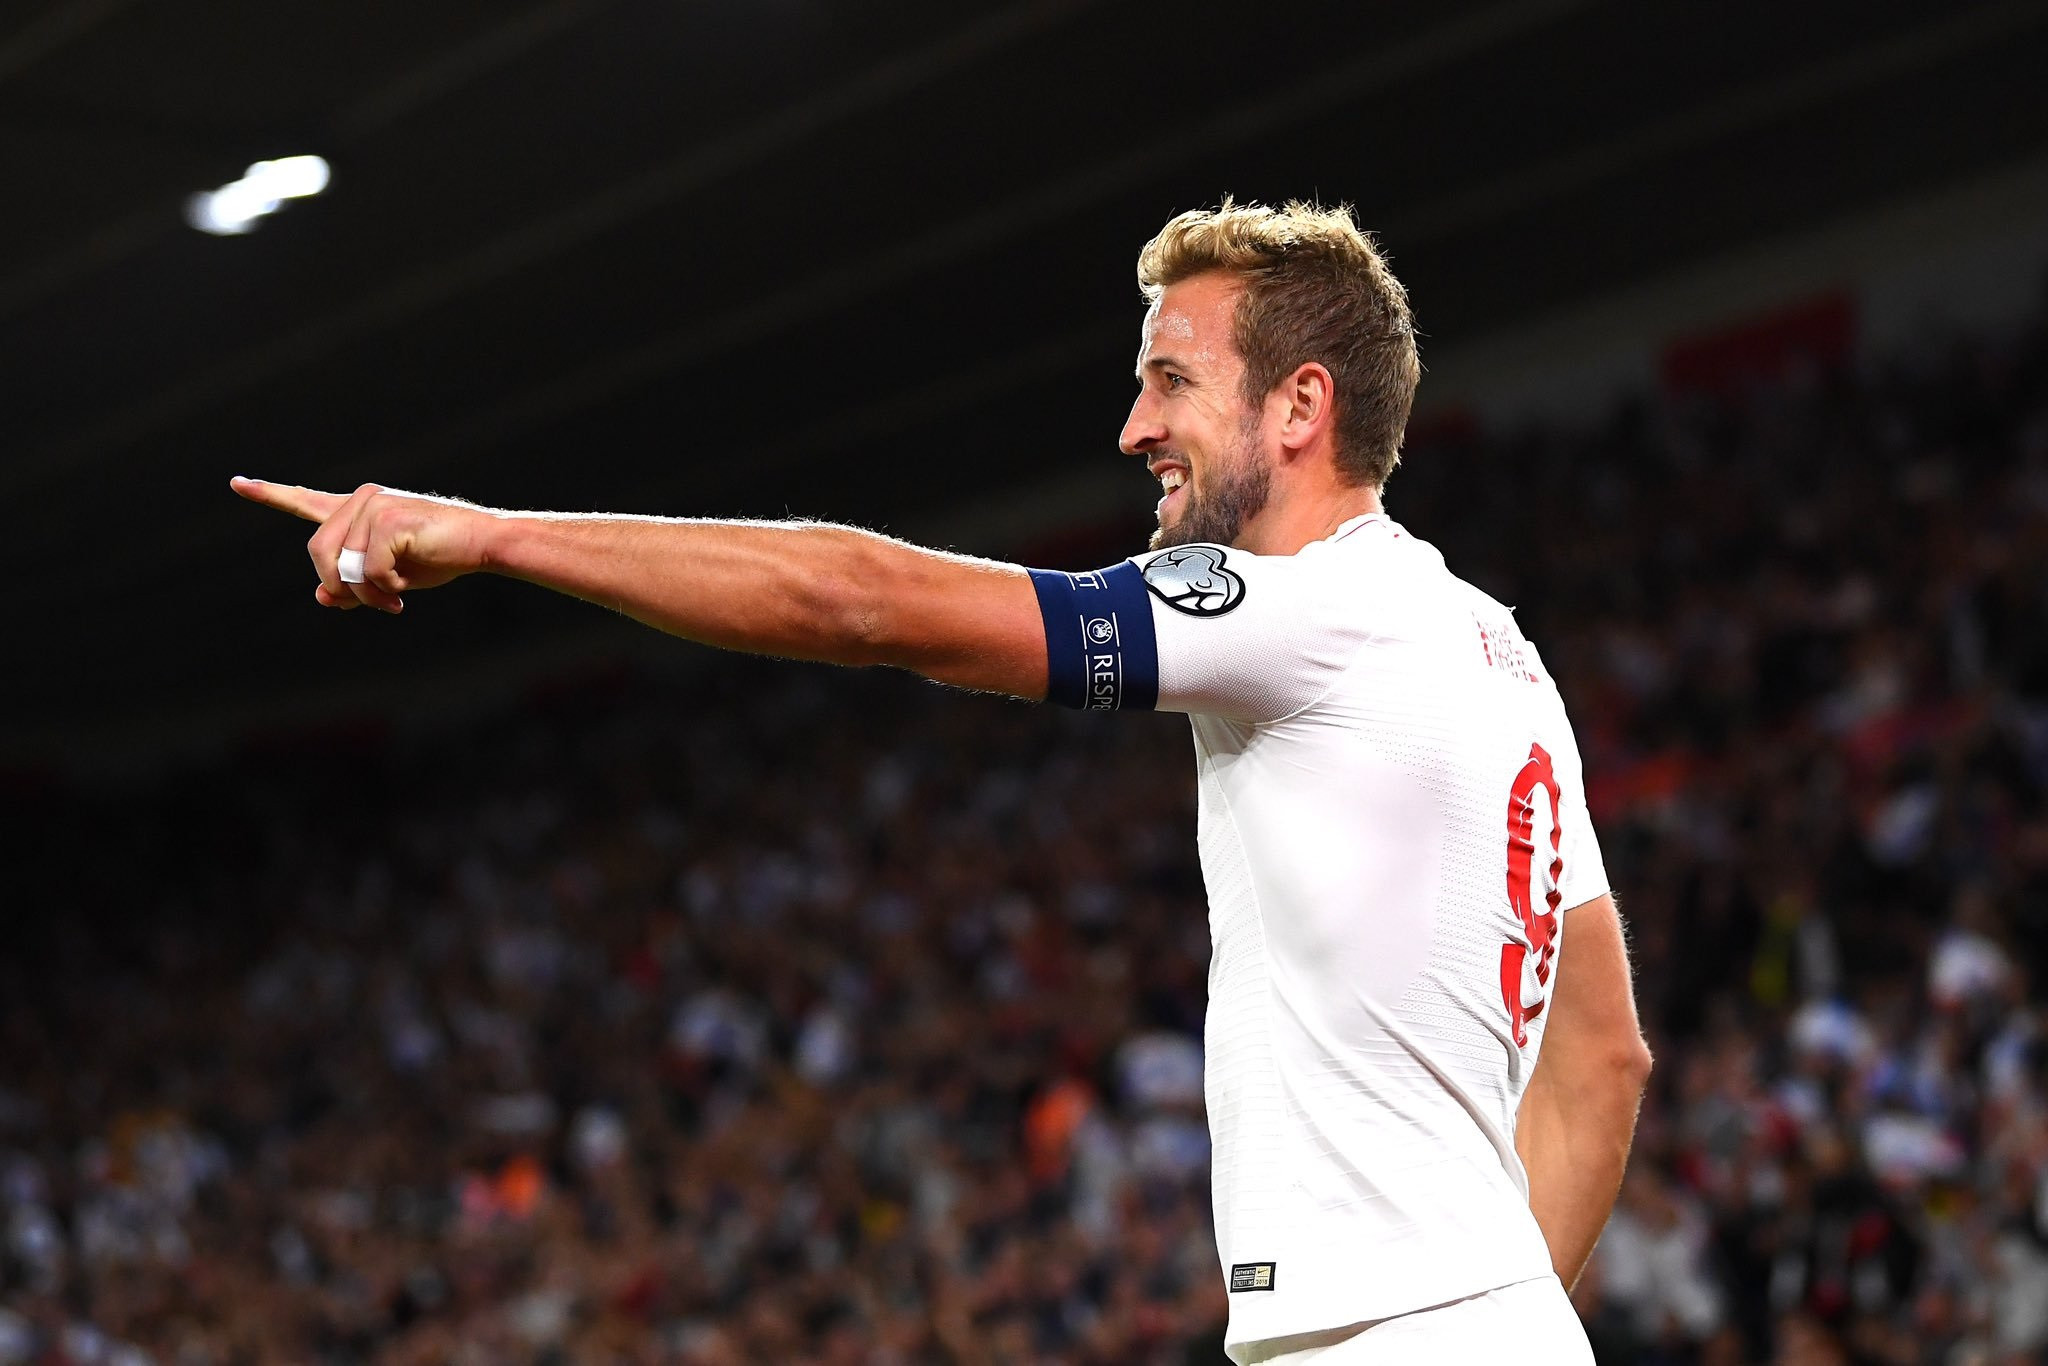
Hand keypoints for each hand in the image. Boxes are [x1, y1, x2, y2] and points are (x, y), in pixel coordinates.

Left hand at [231, 477, 495, 612]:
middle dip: (339, 586)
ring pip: (342, 565)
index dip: (270, 495)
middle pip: (318, 551)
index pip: (306, 500)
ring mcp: (373, 505)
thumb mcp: (387, 578)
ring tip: (393, 600)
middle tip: (373, 604)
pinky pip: (367, 569)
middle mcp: (360, 500)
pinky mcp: (388, 518)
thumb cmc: (440, 557)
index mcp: (357, 511)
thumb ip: (351, 585)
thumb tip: (322, 596)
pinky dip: (383, 590)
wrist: (481, 544)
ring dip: (366, 594)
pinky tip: (403, 590)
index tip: (238, 484)